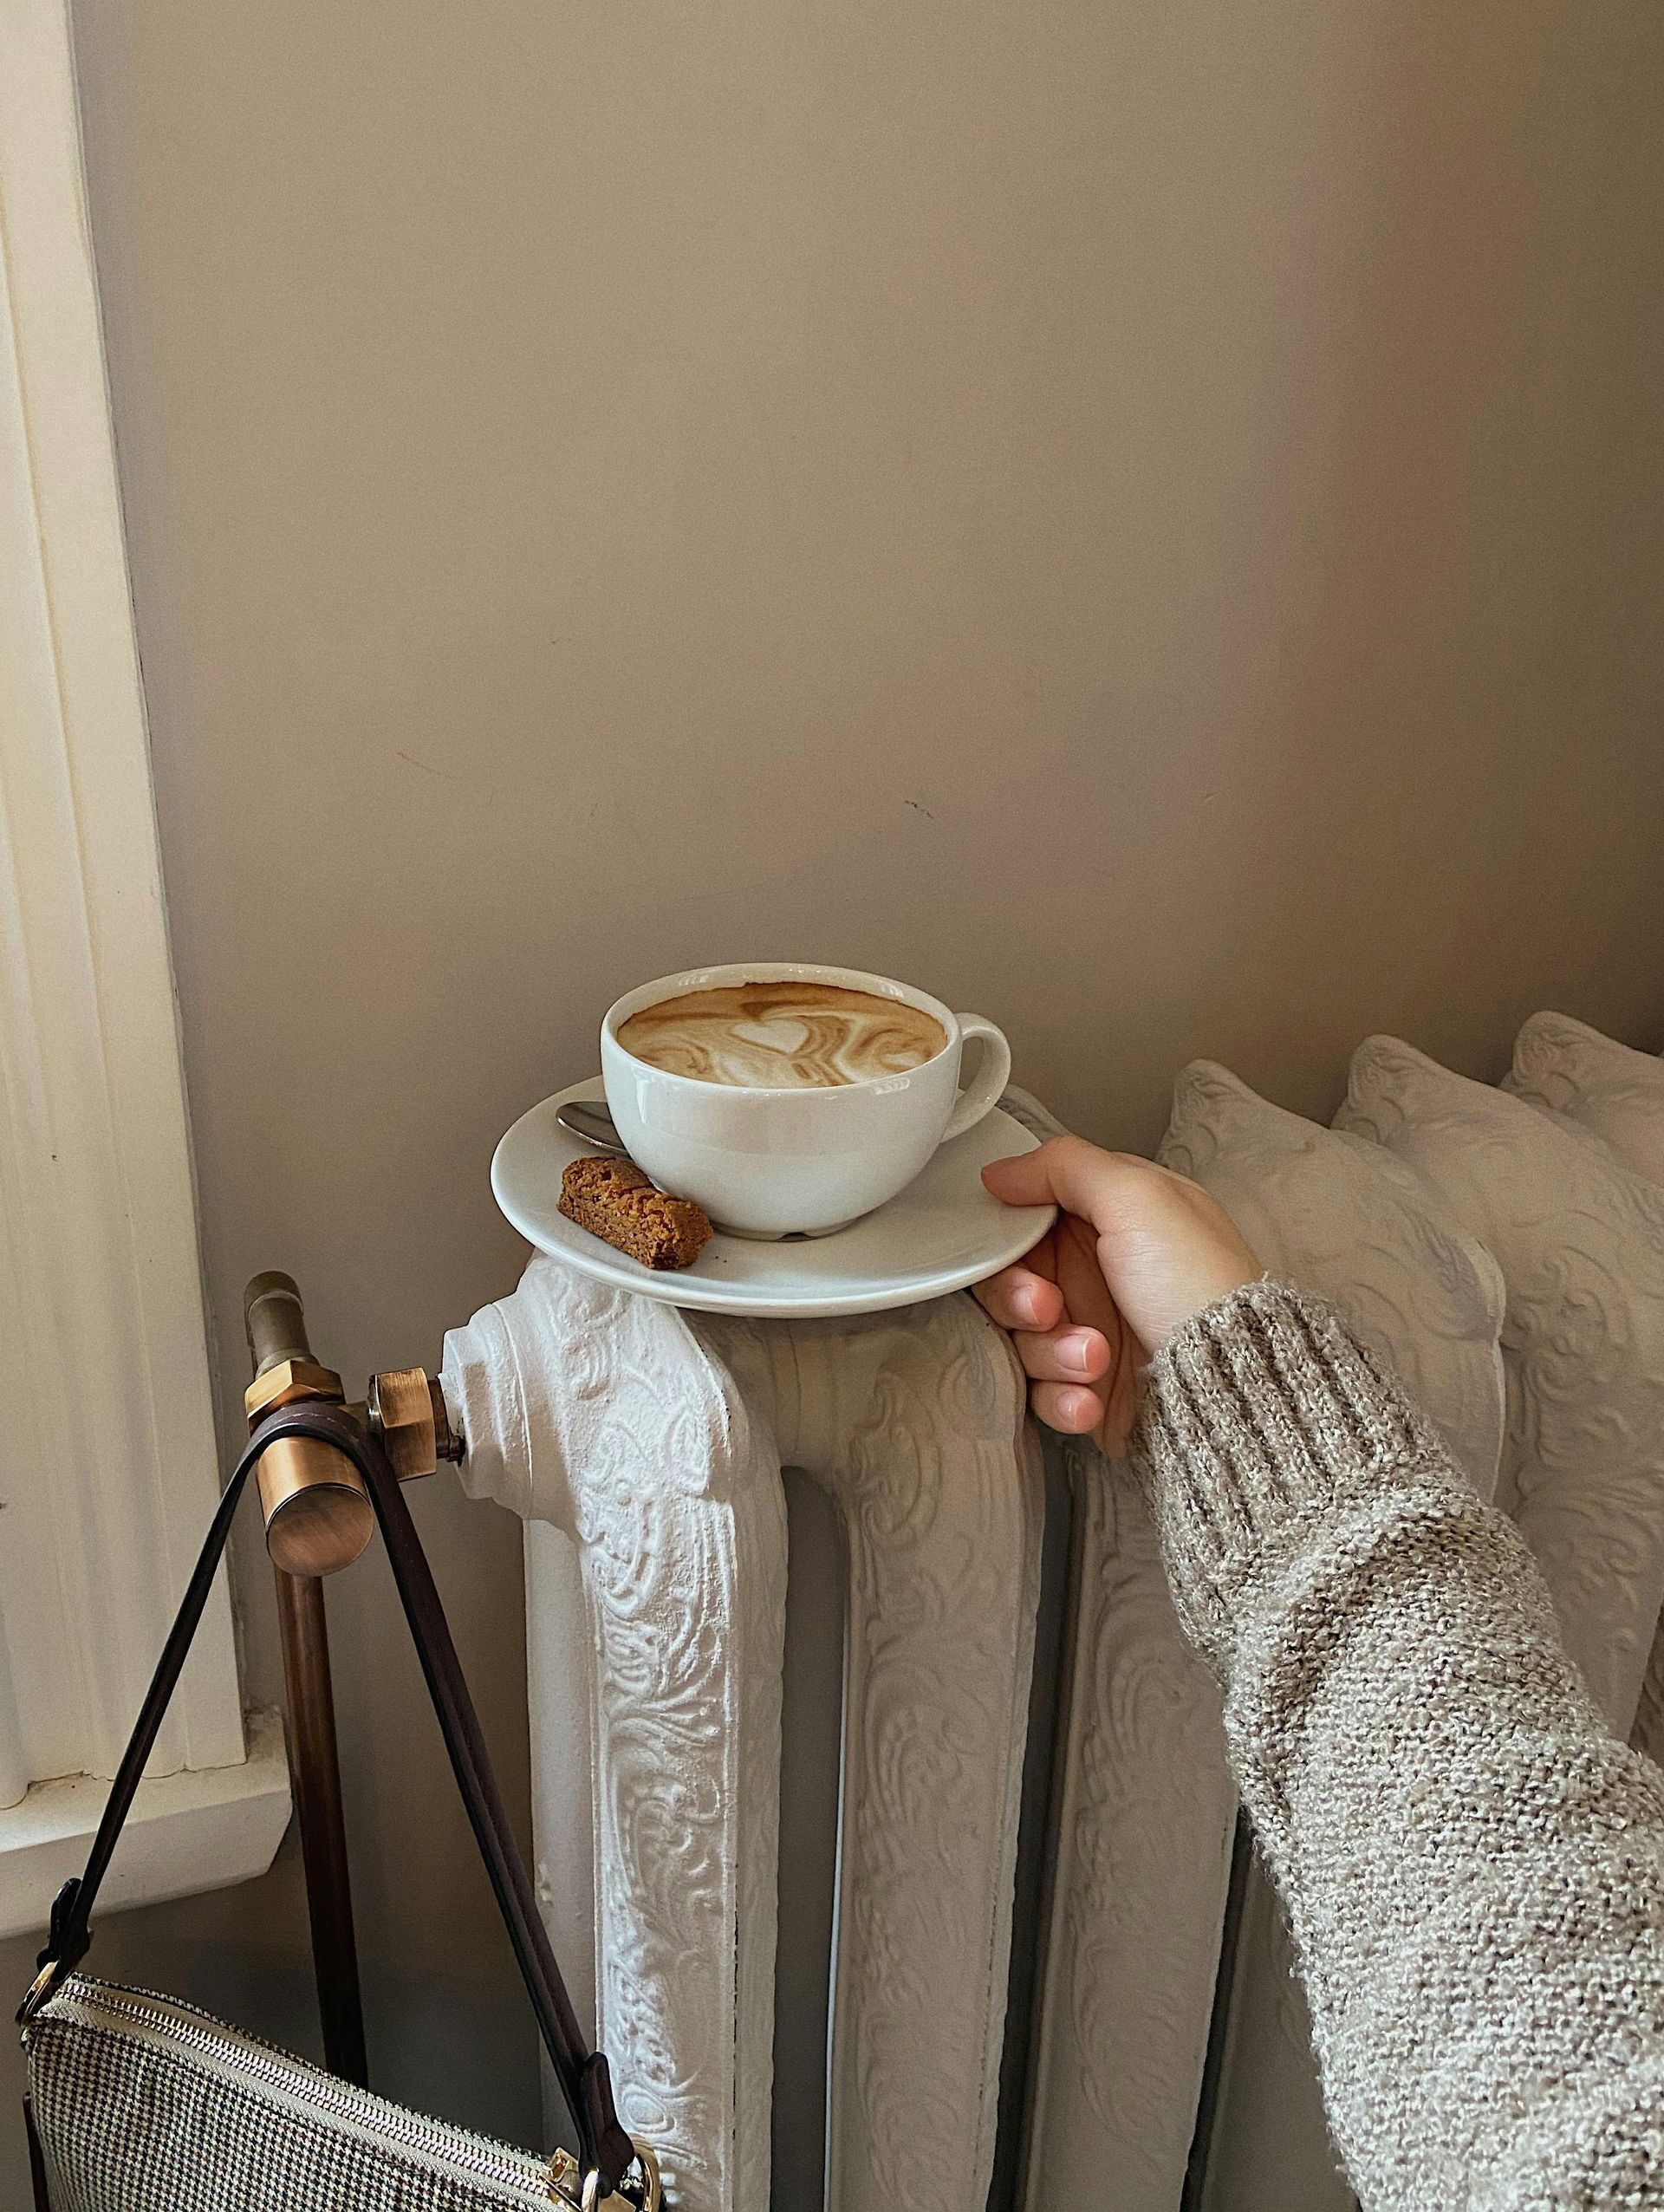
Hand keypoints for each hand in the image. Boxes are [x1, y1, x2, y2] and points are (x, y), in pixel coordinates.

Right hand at [973, 1137, 1259, 1453]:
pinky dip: (1062, 1397)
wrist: (1233, 1389)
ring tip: (1095, 1358)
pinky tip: (1092, 1398)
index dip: (1008, 1235)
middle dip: (1019, 1298)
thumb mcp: (1139, 1197)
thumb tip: (1002, 1169)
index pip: (1028, 1216)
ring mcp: (1092, 1331)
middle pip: (1012, 1280)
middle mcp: (1098, 1272)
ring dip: (1050, 1353)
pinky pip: (1042, 1392)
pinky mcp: (1089, 1387)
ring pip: (1023, 1339)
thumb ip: (1064, 1167)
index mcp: (1111, 1218)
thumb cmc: (1198, 1287)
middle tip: (1048, 1308)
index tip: (1011, 1250)